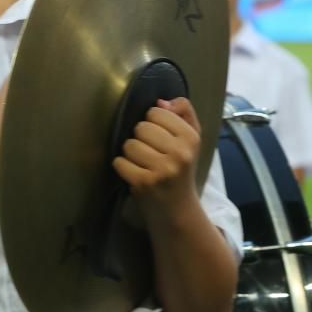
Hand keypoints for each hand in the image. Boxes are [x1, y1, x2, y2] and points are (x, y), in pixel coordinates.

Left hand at [112, 97, 201, 221]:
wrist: (178, 210)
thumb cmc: (182, 169)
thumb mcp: (191, 139)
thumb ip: (183, 112)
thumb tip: (161, 101)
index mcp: (191, 138)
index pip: (156, 112)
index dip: (154, 122)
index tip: (161, 138)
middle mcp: (179, 153)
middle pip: (141, 127)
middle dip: (141, 138)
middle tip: (151, 153)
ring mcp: (161, 169)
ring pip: (129, 144)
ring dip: (131, 153)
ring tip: (143, 163)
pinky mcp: (144, 183)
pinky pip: (119, 161)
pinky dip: (123, 167)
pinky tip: (135, 173)